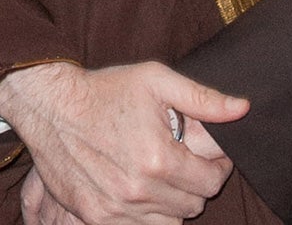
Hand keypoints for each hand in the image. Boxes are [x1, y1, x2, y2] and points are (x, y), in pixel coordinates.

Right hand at [0, 61, 246, 224]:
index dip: (216, 168)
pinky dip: (143, 215)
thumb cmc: (104, 90)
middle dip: (192, 184)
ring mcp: (116, 208)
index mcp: (159, 158)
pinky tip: (135, 188)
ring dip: (169, 203)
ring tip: (157, 176)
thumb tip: (243, 109)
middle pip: (192, 206)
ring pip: (168, 224)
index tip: (206, 157)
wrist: (48, 105)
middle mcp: (139, 190)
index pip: (211, 182)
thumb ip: (203, 99)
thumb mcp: (155, 81)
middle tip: (180, 162)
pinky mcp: (96, 217)